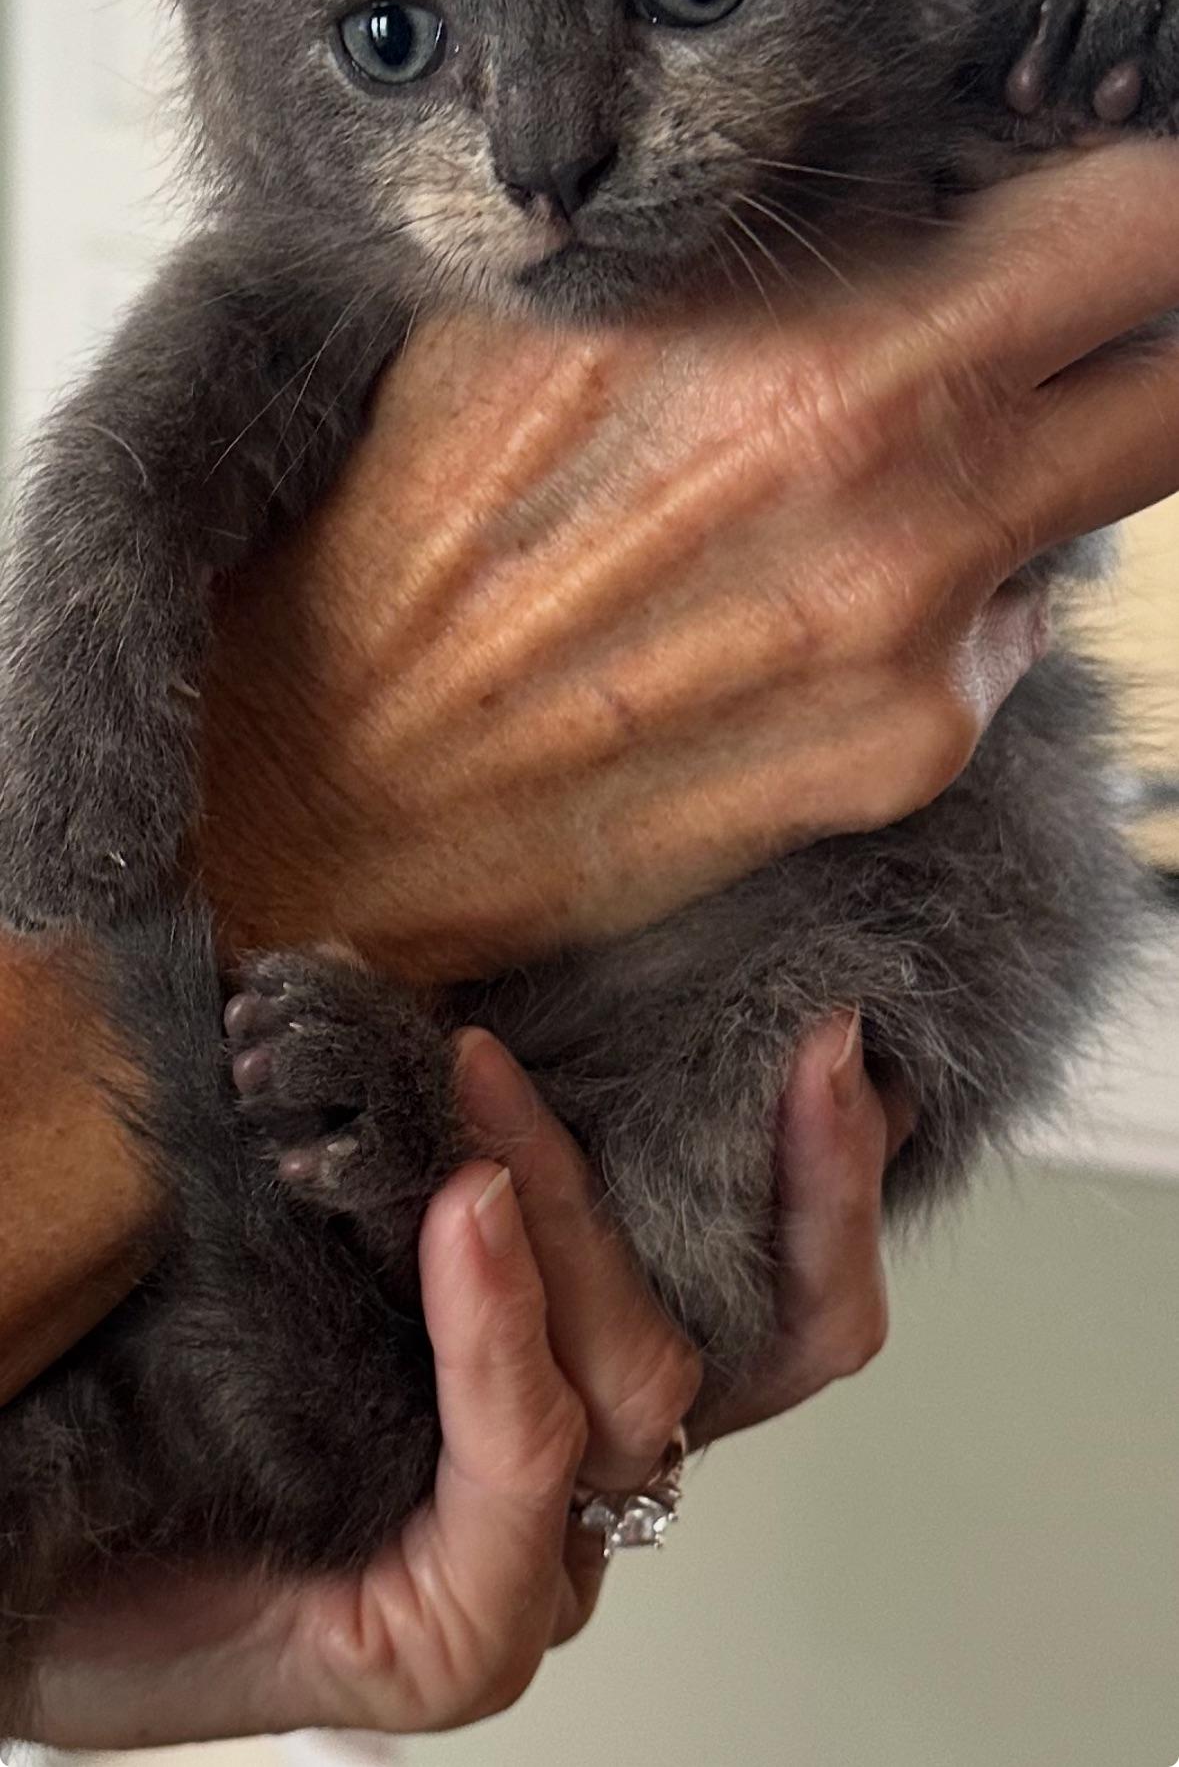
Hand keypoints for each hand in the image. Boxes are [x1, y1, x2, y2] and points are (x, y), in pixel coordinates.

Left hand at [26, 1016, 901, 1745]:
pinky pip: (524, 1461)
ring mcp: (531, 1573)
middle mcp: (586, 1489)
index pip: (774, 1305)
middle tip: (808, 1046)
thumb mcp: (345, 1214)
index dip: (829, 1178)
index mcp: (583, 1387)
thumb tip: (525, 978)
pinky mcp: (454, 1642)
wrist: (22, 1532)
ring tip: (485, 1088)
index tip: (834, 1039)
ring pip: (642, 1382)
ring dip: (576, 1211)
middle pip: (768, 1351)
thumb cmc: (172, 1380)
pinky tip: (462, 1216)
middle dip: (807, 1190)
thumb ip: (452, 1141)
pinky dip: (503, 1324)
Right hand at [199, 0, 1178, 981]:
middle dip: (1140, 288)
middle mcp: (899, 467)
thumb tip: (951, 7)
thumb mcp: (549, 290)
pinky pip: (1012, 608)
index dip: (1127, 158)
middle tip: (1063, 277)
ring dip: (1051, 426)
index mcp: (810, 319)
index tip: (1089, 151)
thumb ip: (754, 174)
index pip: (1126, 198)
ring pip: (1120, 467)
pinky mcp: (918, 744)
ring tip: (875, 445)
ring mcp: (926, 621)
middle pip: (1177, 328)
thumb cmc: (414, 512)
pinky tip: (805, 587)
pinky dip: (955, 576)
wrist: (323, 779)